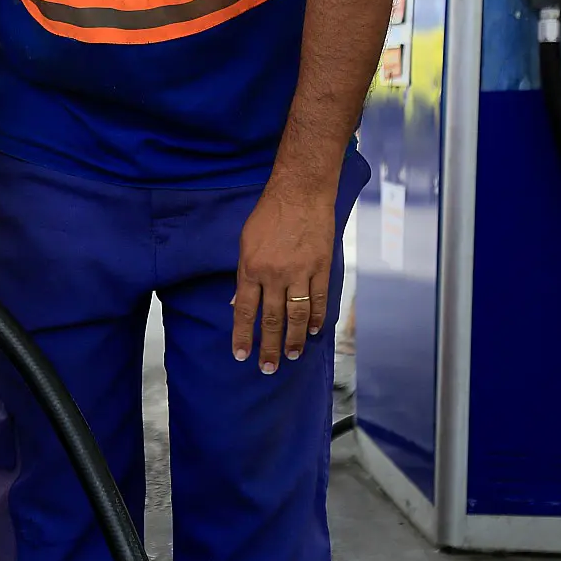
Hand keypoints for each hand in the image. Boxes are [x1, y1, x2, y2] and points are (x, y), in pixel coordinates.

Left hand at [231, 182, 336, 373]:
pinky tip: (313, 331)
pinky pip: (319, 299)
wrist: (300, 192)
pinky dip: (316, 317)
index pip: (245, 311)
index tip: (241, 355)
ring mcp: (300, 272)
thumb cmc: (269, 215)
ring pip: (297, 315)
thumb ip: (244, 275)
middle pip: (271, 319)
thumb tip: (239, 304)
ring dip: (294, 339)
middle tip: (267, 368)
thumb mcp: (246, 243)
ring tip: (292, 356)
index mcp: (251, 267)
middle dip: (268, 347)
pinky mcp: (321, 267)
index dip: (243, 335)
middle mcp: (274, 274)